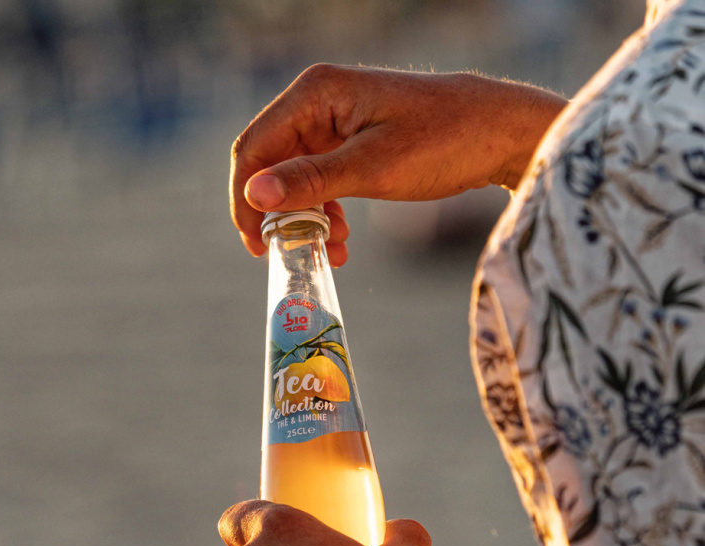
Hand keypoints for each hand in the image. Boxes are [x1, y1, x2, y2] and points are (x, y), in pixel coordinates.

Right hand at [230, 64, 565, 263]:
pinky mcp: (351, 141)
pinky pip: (319, 179)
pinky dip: (324, 211)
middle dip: (277, 213)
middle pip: (270, 164)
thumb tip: (253, 195)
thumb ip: (311, 180)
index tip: (257, 246)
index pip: (254, 148)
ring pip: (294, 177)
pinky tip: (341, 237)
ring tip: (331, 247)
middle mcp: (317, 102)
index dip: (245, 200)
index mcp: (315, 93)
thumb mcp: (373, 168)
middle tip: (289, 253)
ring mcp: (334, 121)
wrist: (497, 133)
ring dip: (303, 217)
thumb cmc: (443, 141)